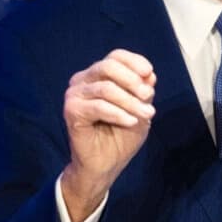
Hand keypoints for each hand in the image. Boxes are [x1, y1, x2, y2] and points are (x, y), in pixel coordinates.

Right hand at [60, 49, 155, 221]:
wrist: (105, 165)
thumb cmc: (121, 135)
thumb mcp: (139, 109)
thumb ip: (143, 91)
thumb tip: (150, 75)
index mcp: (98, 75)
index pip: (115, 56)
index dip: (134, 61)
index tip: (150, 74)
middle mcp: (83, 80)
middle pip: (108, 66)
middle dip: (133, 80)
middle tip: (148, 97)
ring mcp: (74, 95)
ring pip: (106, 88)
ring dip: (130, 101)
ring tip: (146, 114)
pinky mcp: (71, 111)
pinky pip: (99, 106)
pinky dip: (118, 113)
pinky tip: (130, 121)